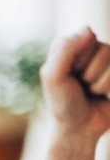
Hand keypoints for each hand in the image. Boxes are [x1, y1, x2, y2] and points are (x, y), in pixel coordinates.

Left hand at [40, 28, 109, 159]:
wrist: (79, 130)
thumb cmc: (63, 105)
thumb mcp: (54, 78)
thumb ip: (66, 51)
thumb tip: (89, 28)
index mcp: (67, 46)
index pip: (83, 38)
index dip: (75, 62)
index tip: (66, 77)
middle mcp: (87, 48)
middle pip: (102, 48)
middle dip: (90, 73)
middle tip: (80, 87)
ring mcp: (105, 59)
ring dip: (101, 82)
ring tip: (91, 91)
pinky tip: (103, 94)